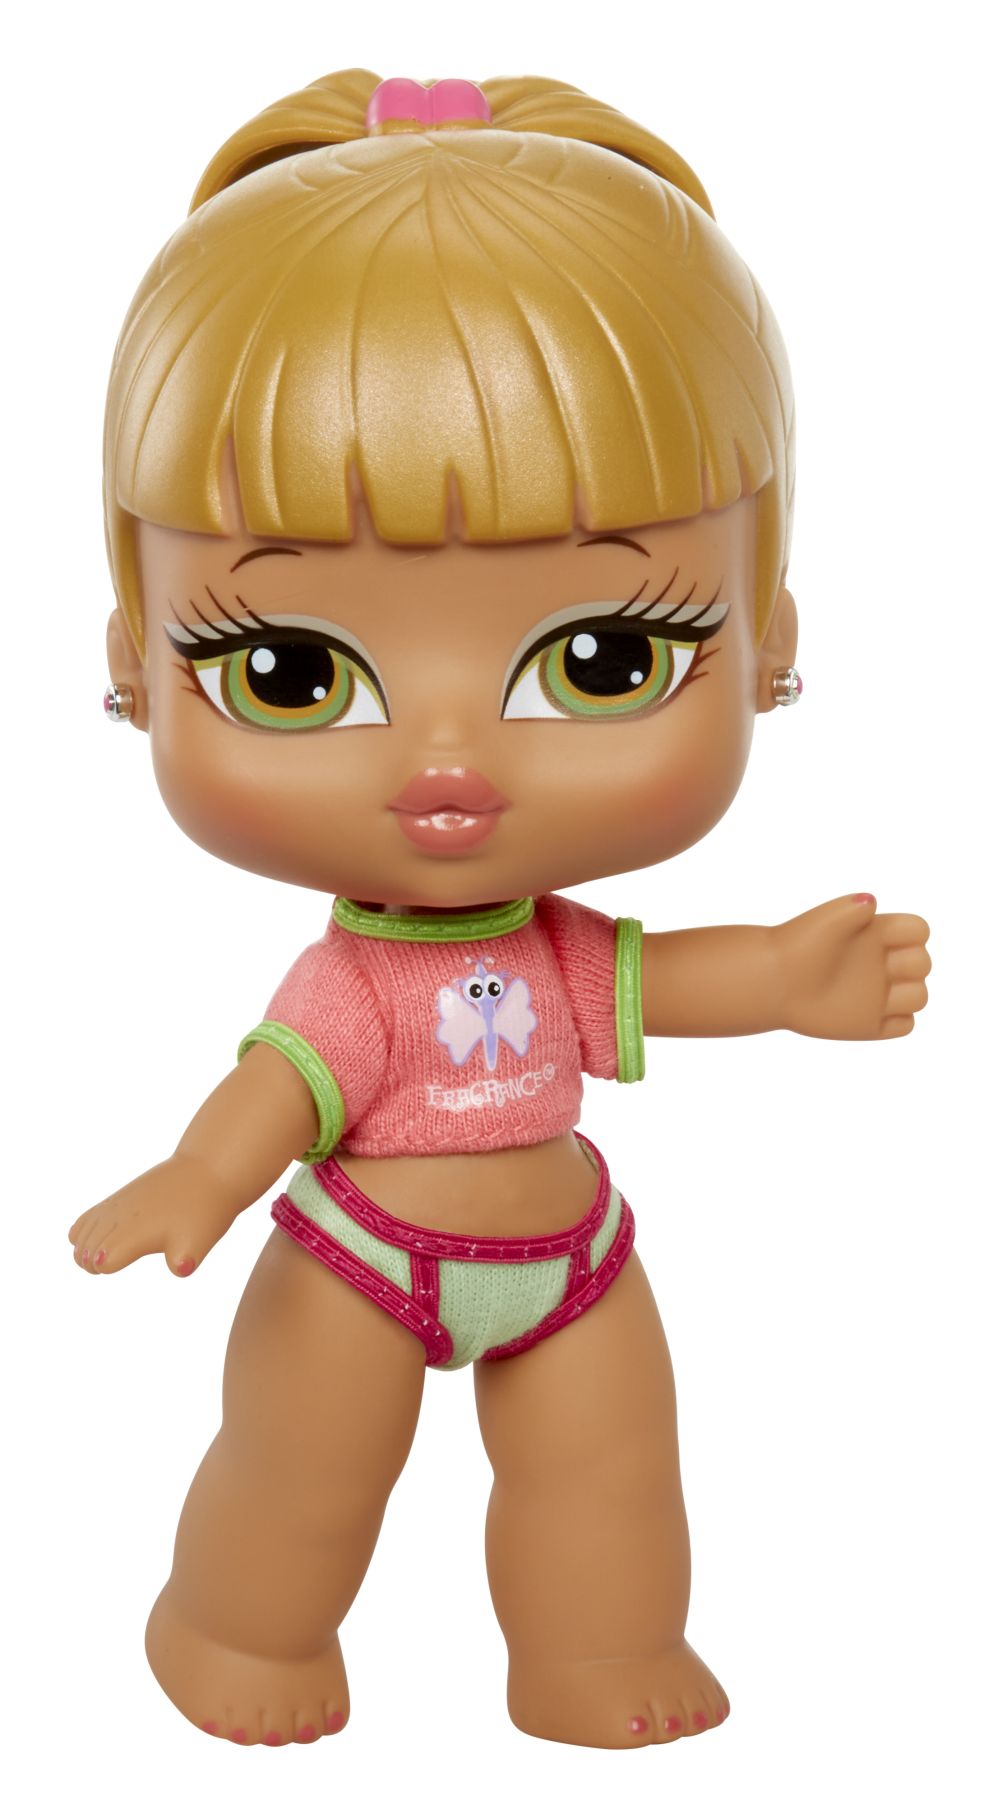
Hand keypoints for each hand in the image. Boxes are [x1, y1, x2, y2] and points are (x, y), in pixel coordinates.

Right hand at [68, 1154, 240, 1275]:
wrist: (208, 1170)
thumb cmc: (204, 1211)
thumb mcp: (199, 1240)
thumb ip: (184, 1260)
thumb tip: (180, 1268)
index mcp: (134, 1234)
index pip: (102, 1262)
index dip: (104, 1268)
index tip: (116, 1266)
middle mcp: (119, 1219)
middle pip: (85, 1250)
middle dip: (90, 1263)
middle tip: (111, 1262)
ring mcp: (117, 1206)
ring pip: (81, 1234)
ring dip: (84, 1249)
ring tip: (106, 1251)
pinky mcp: (121, 1197)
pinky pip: (88, 1218)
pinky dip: (84, 1232)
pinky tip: (101, 1236)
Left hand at [776, 894, 930, 1039]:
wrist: (771, 982)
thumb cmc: (797, 945)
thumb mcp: (825, 921)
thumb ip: (851, 907)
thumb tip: (871, 901)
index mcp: (877, 934)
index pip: (919, 930)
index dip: (913, 934)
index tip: (885, 936)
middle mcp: (882, 963)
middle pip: (924, 963)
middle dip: (912, 964)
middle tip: (881, 965)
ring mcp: (878, 995)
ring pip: (919, 997)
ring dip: (910, 995)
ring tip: (880, 994)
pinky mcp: (870, 1024)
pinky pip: (905, 1026)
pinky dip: (902, 1022)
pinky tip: (875, 1015)